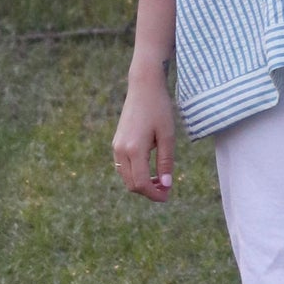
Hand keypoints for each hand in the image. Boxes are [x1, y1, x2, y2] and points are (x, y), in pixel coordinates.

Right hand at [113, 65, 176, 200]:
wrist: (143, 87)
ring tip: (160, 181)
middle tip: (166, 190)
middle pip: (131, 184)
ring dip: (141, 183)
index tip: (167, 196)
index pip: (140, 183)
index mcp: (134, 149)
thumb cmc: (159, 109)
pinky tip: (149, 169)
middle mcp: (121, 150)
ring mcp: (116, 146)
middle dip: (148, 191)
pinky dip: (135, 173)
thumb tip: (166, 185)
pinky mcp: (116, 142)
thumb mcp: (168, 136)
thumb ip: (166, 162)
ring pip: (126, 177)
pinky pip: (123, 166)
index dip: (154, 194)